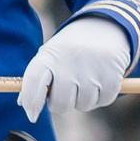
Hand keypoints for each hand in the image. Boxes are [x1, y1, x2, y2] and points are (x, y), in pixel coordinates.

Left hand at [19, 18, 133, 121]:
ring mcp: (93, 68)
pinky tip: (100, 82)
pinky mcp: (113, 73)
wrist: (105, 25)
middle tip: (66, 92)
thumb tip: (26, 106)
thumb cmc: (70, 49)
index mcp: (50, 55)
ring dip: (83, 100)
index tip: (32, 115)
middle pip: (60, 104)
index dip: (31, 102)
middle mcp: (70, 61)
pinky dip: (101, 97)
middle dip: (61, 104)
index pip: (34, 82)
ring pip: (84, 105)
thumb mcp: (51, 55)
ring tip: (85, 82)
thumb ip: (36, 79)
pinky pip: (104, 101)